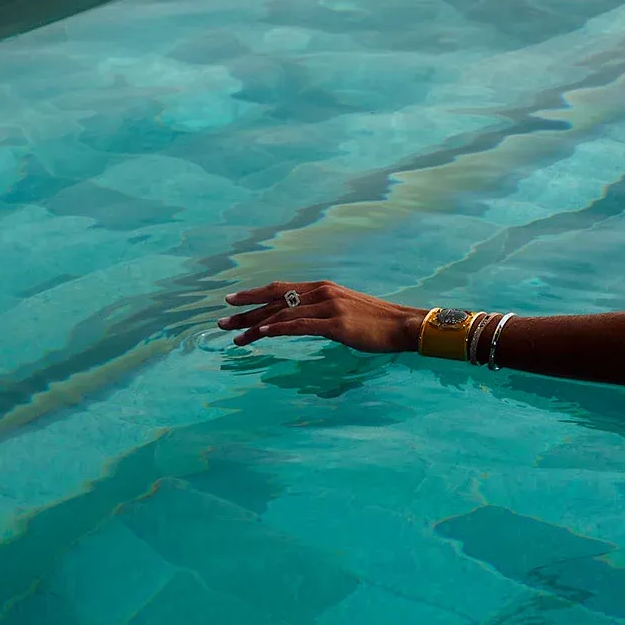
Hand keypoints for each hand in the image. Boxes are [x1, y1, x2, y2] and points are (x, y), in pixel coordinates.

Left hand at [220, 278, 424, 349]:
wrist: (403, 325)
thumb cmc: (375, 322)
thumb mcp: (344, 309)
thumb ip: (321, 311)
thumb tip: (302, 320)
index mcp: (322, 288)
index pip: (280, 289)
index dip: (254, 294)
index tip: (232, 301)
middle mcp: (322, 292)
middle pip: (275, 300)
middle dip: (246, 311)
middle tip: (221, 320)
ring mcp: (329, 306)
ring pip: (283, 314)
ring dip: (256, 325)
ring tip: (235, 336)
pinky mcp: (336, 323)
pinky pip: (301, 326)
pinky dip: (280, 329)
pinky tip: (263, 333)